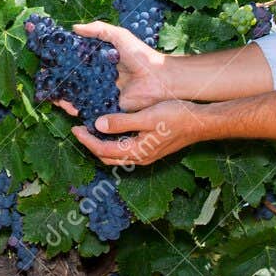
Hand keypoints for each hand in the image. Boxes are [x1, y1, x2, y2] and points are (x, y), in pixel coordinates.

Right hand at [50, 20, 170, 115]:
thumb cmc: (142, 56)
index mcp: (102, 60)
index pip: (78, 60)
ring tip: (48, 93)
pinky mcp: (107, 107)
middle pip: (75, 79)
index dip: (63, 59)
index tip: (47, 57)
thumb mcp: (119, 36)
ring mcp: (103, 93)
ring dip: (64, 95)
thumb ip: (98, 29)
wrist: (160, 79)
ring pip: (78, 95)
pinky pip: (89, 108)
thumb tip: (74, 28)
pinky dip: (76, 108)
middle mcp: (100, 77)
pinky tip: (62, 105)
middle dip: (59, 79)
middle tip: (44, 77)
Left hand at [70, 100, 210, 166]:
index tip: (74, 127)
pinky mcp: (150, 149)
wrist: (201, 123)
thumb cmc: (176, 117)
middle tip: (79, 128)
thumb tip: (97, 124)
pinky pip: (125, 150)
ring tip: (91, 129)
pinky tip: (111, 129)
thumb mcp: (146, 117)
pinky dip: (113, 142)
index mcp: (136, 152)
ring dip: (101, 144)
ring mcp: (145, 155)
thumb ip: (121, 122)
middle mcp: (139, 158)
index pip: (102, 149)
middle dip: (90, 144)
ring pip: (116, 155)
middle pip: (106, 156)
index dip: (86, 140)